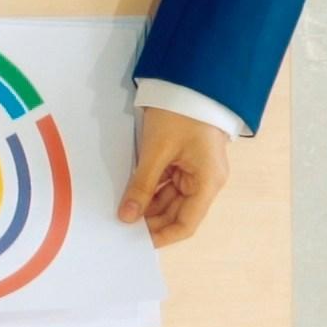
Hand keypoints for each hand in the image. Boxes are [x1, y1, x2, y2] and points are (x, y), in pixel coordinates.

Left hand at [119, 107, 232, 245]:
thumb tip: (127, 217)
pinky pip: (166, 186)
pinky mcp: (185, 163)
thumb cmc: (181, 114)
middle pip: (176, 214)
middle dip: (149, 222)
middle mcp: (205, 181)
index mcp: (207, 182)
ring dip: (146, 207)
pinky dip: (148, 192)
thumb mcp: (157, 152)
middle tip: (119, 227)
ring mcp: (195, 172)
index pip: (186, 223)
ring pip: (168, 201)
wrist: (191, 83)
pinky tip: (129, 196)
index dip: (162, 236)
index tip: (136, 243)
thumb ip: (142, 186)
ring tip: (120, 212)